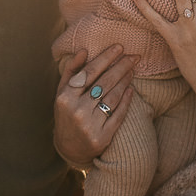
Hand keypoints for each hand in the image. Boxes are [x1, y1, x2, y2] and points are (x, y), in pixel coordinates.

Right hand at [53, 46, 137, 167]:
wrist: (69, 148)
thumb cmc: (66, 113)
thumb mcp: (62, 92)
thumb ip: (71, 70)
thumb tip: (84, 50)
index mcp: (65, 97)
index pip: (89, 72)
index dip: (105, 58)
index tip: (119, 47)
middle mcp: (77, 110)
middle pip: (104, 83)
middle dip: (121, 67)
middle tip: (134, 56)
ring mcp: (90, 125)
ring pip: (112, 97)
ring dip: (125, 81)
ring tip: (132, 70)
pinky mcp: (102, 137)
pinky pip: (118, 115)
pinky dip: (126, 100)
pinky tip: (131, 89)